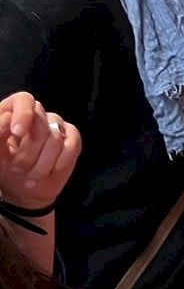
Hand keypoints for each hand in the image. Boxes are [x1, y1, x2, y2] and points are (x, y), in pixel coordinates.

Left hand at [0, 91, 80, 208]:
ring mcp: (56, 127)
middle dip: (29, 150)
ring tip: (32, 174)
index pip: (24, 100)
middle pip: (41, 122)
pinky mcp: (71, 140)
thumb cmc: (5, 167)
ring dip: (43, 162)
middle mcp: (37, 115)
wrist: (23, 189)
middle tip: (18, 168)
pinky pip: (72, 145)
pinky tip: (53, 170)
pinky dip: (63, 160)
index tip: (17, 133)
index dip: (23, 114)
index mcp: (13, 111)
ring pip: (56, 137)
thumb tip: (6, 116)